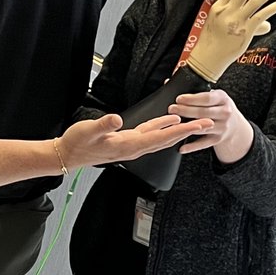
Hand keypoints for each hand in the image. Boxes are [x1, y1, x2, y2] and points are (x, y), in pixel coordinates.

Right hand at [58, 112, 212, 169]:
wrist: (68, 154)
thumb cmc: (77, 144)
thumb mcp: (89, 132)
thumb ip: (104, 125)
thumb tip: (117, 119)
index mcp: (129, 145)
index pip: (160, 137)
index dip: (180, 130)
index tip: (196, 125)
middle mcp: (134, 148)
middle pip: (167, 139)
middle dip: (188, 131)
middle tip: (207, 123)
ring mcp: (132, 145)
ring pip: (161, 137)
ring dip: (179, 129)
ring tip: (194, 122)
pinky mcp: (127, 141)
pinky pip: (151, 134)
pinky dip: (163, 127)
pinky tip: (169, 121)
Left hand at [170, 91, 253, 162]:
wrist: (234, 125)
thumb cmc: (217, 106)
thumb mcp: (213, 96)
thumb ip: (194, 90)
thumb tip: (169, 81)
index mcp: (223, 98)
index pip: (207, 98)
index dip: (192, 99)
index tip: (179, 98)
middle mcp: (225, 112)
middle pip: (203, 112)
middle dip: (186, 111)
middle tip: (172, 109)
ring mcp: (223, 127)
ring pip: (203, 127)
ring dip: (187, 126)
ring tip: (173, 124)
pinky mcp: (218, 139)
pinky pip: (203, 143)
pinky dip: (192, 146)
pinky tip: (181, 147)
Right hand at [187, 0, 275, 81]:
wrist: (207, 59)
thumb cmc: (213, 41)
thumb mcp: (219, 23)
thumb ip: (239, 17)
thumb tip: (264, 23)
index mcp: (219, 6)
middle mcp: (227, 11)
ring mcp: (236, 21)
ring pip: (255, 0)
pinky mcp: (244, 32)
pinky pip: (261, 16)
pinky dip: (271, 8)